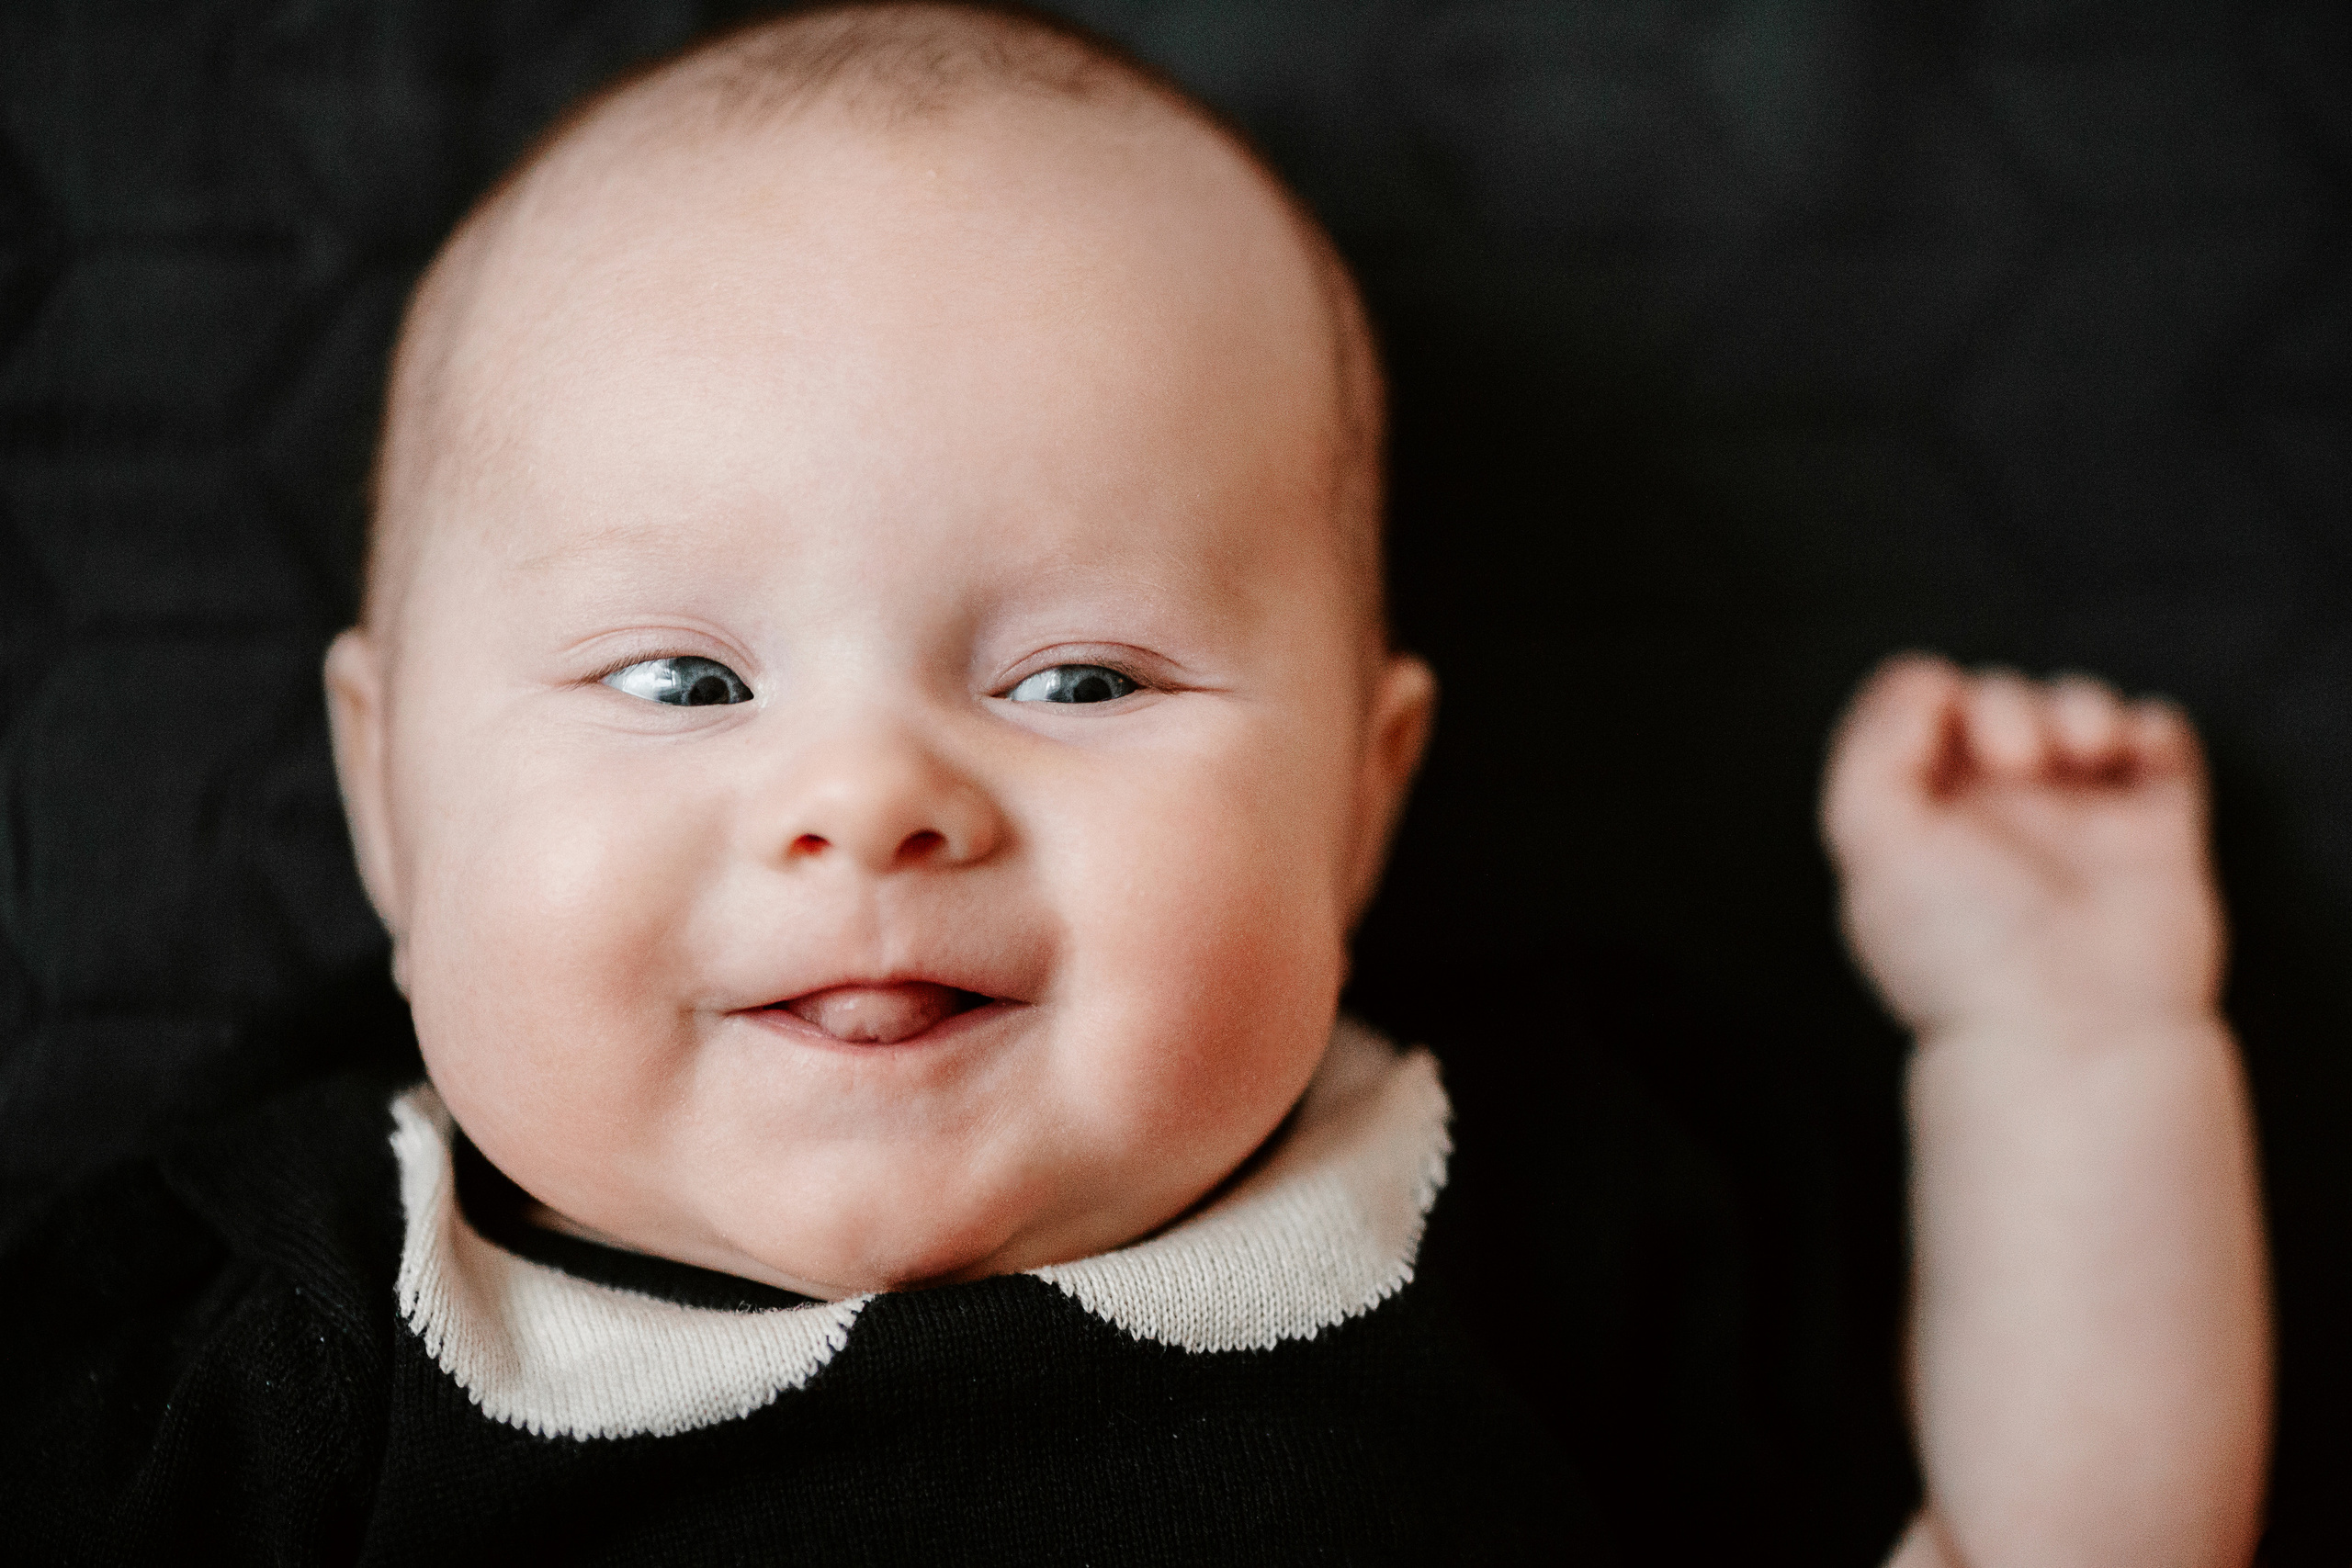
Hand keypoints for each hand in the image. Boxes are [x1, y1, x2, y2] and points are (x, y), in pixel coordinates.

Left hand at [1822, 654, 2222, 1043]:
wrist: (2074, 1028)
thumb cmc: (1961, 949)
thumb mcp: (1867, 840)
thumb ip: (1871, 747)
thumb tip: (1925, 685)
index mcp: (1917, 817)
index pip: (1916, 714)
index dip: (1926, 697)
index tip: (1940, 719)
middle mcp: (1993, 815)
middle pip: (1996, 698)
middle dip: (2006, 703)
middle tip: (2015, 759)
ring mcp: (2077, 821)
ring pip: (2075, 708)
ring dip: (2078, 705)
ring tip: (2081, 753)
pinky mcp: (2154, 832)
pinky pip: (2158, 741)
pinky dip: (2149, 726)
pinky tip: (2130, 756)